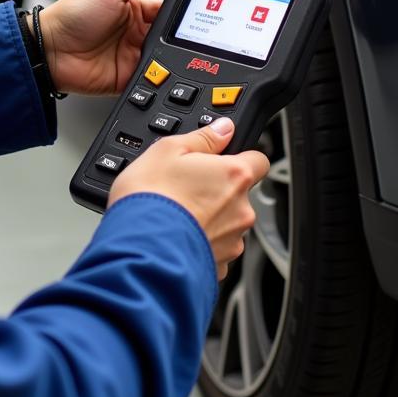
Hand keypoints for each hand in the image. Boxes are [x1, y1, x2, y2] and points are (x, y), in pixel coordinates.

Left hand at [34, 0, 185, 96]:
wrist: (49, 50)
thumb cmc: (72, 14)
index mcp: (137, 7)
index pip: (172, 8)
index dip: (188, 10)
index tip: (207, 9)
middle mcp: (138, 32)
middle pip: (175, 36)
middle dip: (186, 37)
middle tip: (197, 35)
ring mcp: (135, 56)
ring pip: (170, 59)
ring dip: (175, 58)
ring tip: (178, 53)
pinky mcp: (130, 78)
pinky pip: (154, 80)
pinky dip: (163, 78)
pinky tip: (166, 72)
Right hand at [108, 118, 268, 279]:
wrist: (139, 249)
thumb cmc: (151, 198)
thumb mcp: (167, 150)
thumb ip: (202, 138)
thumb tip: (222, 129)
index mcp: (234, 176)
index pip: (258, 160)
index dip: (240, 157)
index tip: (222, 160)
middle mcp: (241, 210)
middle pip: (240, 194)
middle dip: (218, 191)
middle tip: (185, 189)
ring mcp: (232, 241)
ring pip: (227, 223)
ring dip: (209, 219)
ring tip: (177, 215)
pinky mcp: (219, 267)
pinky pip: (214, 249)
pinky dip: (200, 243)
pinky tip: (177, 236)